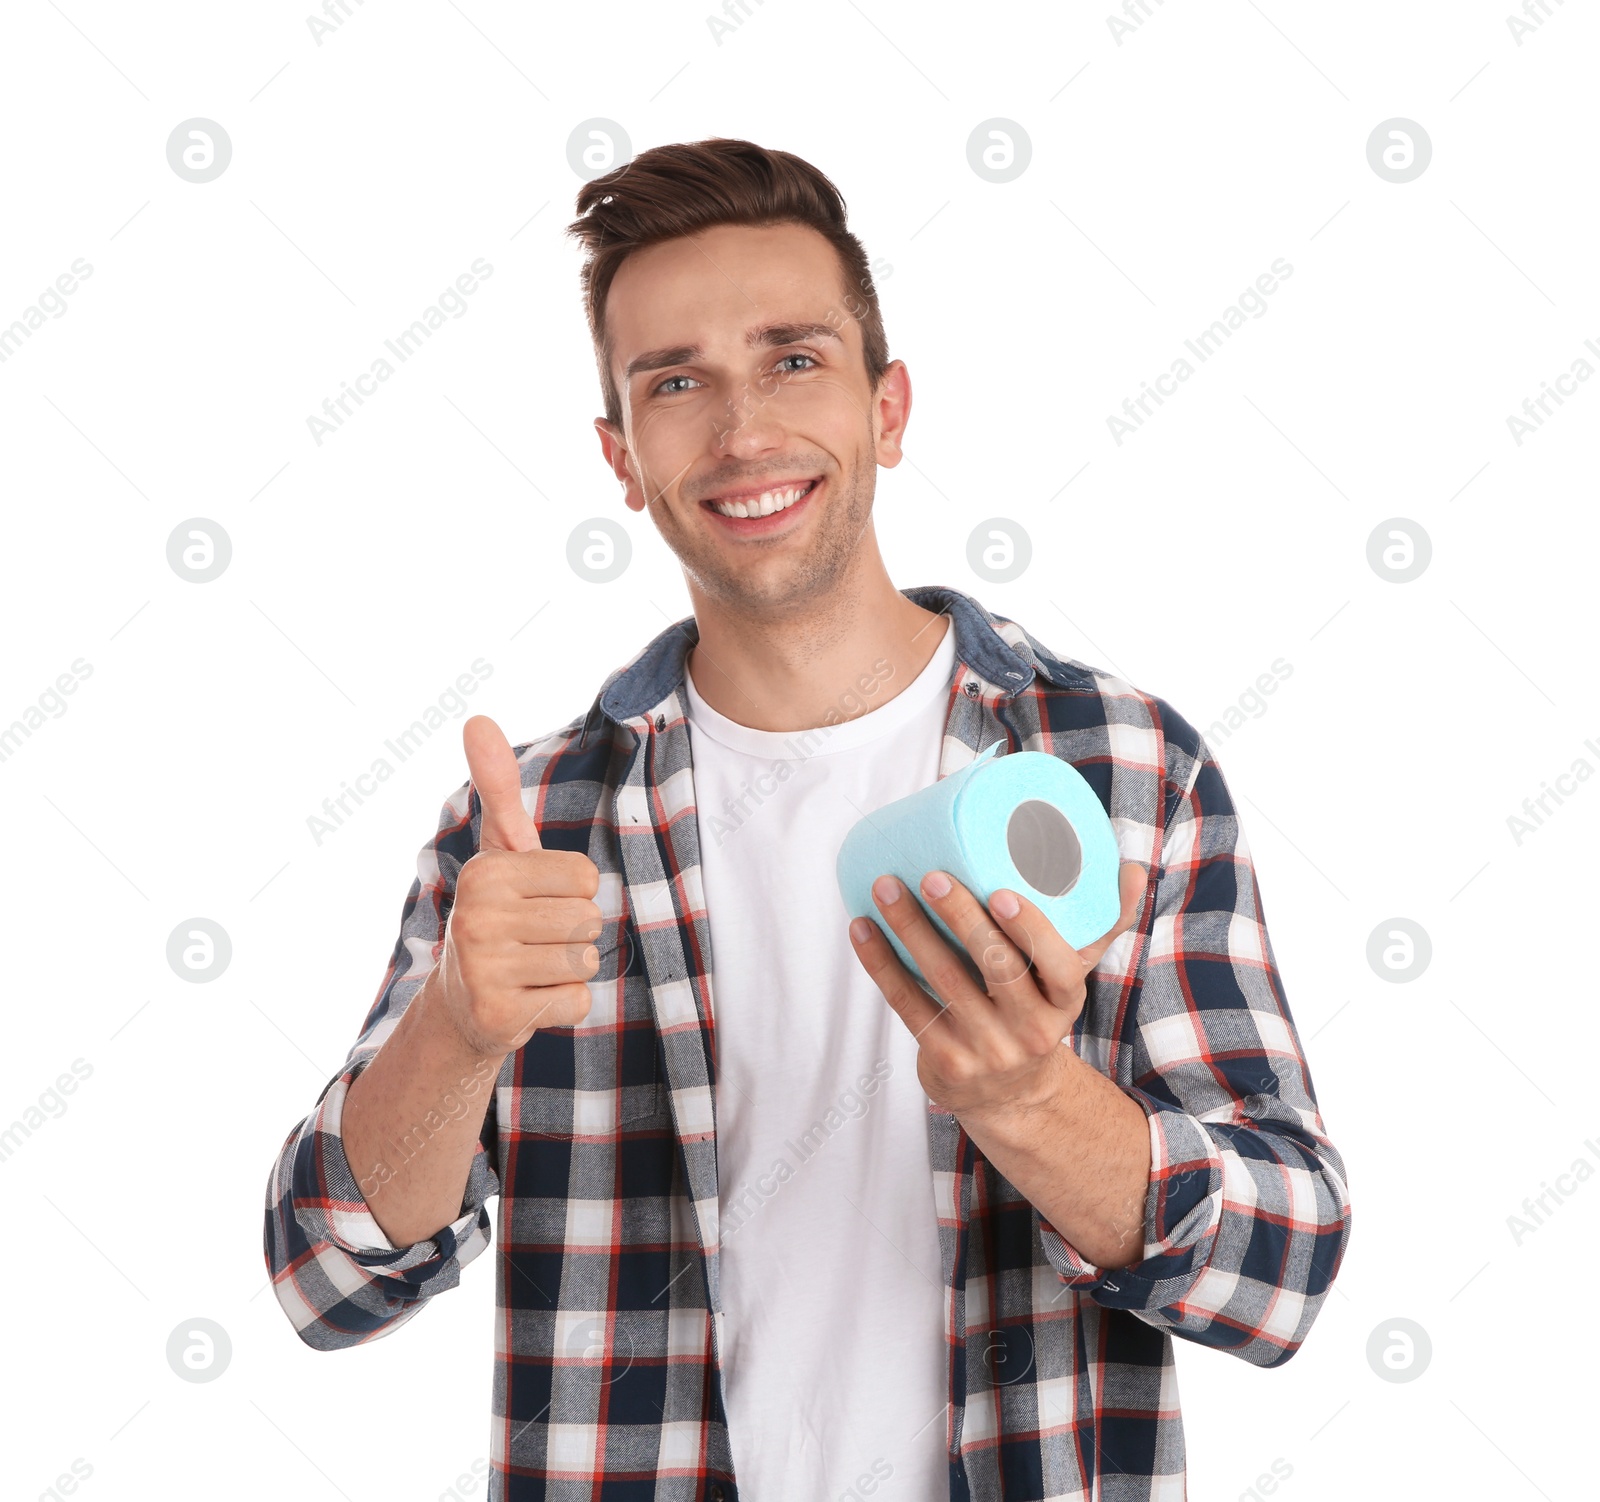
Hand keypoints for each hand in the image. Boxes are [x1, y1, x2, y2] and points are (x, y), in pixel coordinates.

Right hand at [426, 715, 599, 1056]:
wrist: (462, 1003)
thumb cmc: (499, 914)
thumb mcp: (502, 850)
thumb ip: (499, 788)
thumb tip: (477, 718)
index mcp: (486, 872)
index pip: (587, 879)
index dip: (574, 894)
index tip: (536, 902)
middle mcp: (476, 918)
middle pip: (589, 920)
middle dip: (573, 932)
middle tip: (534, 940)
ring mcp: (484, 971)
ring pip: (586, 961)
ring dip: (569, 970)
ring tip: (533, 968)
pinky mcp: (498, 1016)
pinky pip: (578, 1003)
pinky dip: (563, 1006)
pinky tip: (530, 1000)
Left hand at [848, 863, 1146, 1118]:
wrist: (1012, 1096)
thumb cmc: (1038, 1011)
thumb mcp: (1073, 977)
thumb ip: (1103, 922)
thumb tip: (1137, 868)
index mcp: (1066, 1000)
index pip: (1060, 967)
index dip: (1031, 932)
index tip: (1002, 894)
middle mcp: (1030, 1029)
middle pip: (996, 968)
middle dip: (962, 917)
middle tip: (932, 875)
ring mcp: (985, 1048)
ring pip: (945, 981)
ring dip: (910, 929)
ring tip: (886, 886)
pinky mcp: (944, 1058)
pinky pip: (908, 1004)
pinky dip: (881, 963)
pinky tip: (862, 928)